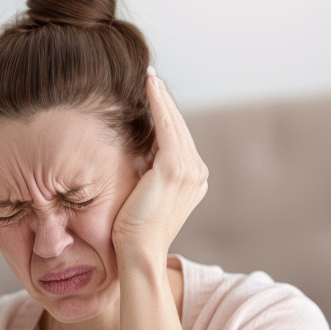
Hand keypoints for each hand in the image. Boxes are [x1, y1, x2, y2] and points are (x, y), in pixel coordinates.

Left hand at [112, 67, 208, 261]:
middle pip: (179, 127)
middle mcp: (197, 172)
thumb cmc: (133, 230)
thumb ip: (147, 169)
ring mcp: (190, 170)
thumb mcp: (144, 192)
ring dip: (160, 97)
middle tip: (150, 76)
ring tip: (148, 77)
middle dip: (164, 101)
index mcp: (193, 178)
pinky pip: (166, 127)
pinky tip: (149, 86)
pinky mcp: (174, 168)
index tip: (152, 93)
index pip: (178, 139)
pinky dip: (158, 104)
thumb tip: (136, 146)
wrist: (138, 252)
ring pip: (174, 123)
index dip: (165, 114)